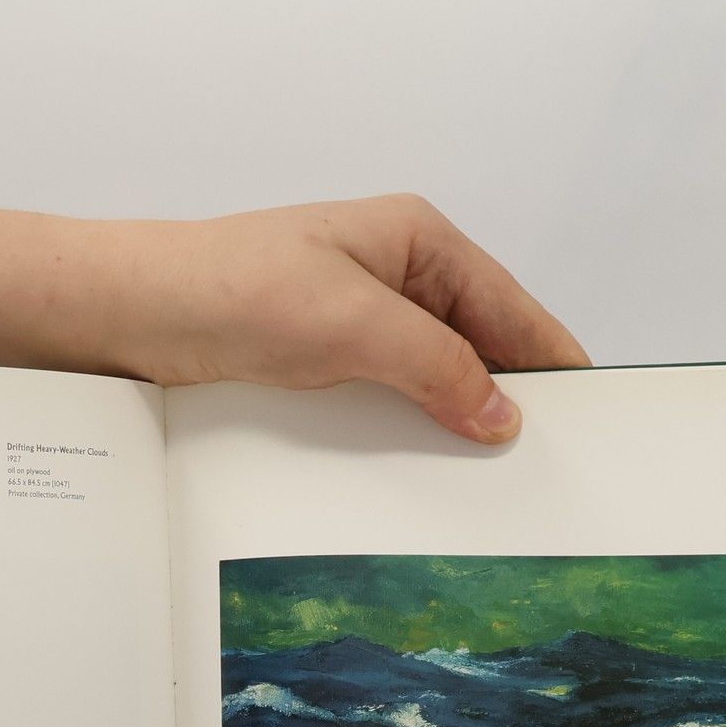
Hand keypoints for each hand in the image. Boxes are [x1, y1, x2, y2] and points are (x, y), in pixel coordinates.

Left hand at [99, 194, 588, 442]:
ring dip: (457, 425)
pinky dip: (409, 434)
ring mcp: (356, 321)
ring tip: (496, 484)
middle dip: (510, 400)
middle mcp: (395, 276)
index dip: (552, 362)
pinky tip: (424, 476)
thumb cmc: (234, 291)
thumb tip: (504, 416)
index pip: (510, 307)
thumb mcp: (354, 324)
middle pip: (478, 345)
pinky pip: (385, 402)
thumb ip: (437, 366)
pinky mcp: (320, 363)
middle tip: (550, 468)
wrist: (130, 313)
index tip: (595, 415)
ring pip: (432, 380)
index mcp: (418, 241)